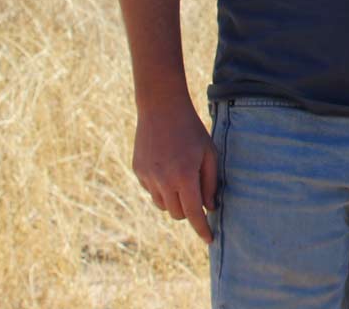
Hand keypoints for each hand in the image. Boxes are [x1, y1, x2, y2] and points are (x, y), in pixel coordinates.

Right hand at [131, 97, 216, 242]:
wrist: (161, 108)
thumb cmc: (192, 130)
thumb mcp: (209, 153)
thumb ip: (210, 182)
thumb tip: (209, 207)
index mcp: (184, 176)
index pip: (194, 213)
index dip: (202, 229)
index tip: (209, 239)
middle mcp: (163, 180)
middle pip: (177, 213)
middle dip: (189, 211)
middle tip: (197, 196)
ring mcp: (147, 177)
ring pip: (162, 205)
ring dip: (174, 201)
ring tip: (182, 178)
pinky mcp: (138, 172)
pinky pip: (151, 191)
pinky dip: (161, 188)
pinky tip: (167, 167)